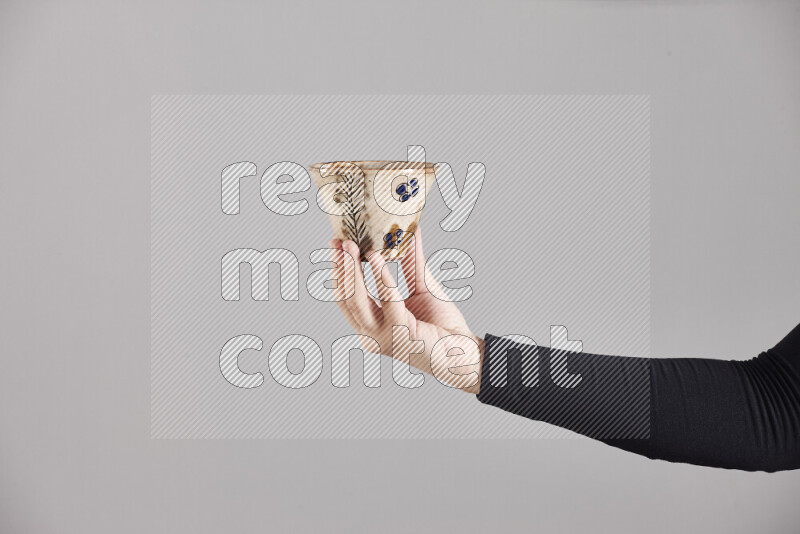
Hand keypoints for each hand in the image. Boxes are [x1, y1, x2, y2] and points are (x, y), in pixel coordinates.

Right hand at [329, 227, 483, 392]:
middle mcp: (371, 334)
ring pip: (358, 302)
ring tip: (354, 246)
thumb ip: (411, 261)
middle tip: (340, 241)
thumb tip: (409, 231)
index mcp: (371, 324)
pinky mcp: (401, 336)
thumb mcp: (421, 286)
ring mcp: (383, 338)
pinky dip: (381, 278)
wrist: (465, 351)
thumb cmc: (443, 325)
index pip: (345, 297)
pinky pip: (388, 302)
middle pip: (346, 298)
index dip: (338, 270)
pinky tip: (378, 258)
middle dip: (341, 268)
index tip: (336, 244)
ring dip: (353, 272)